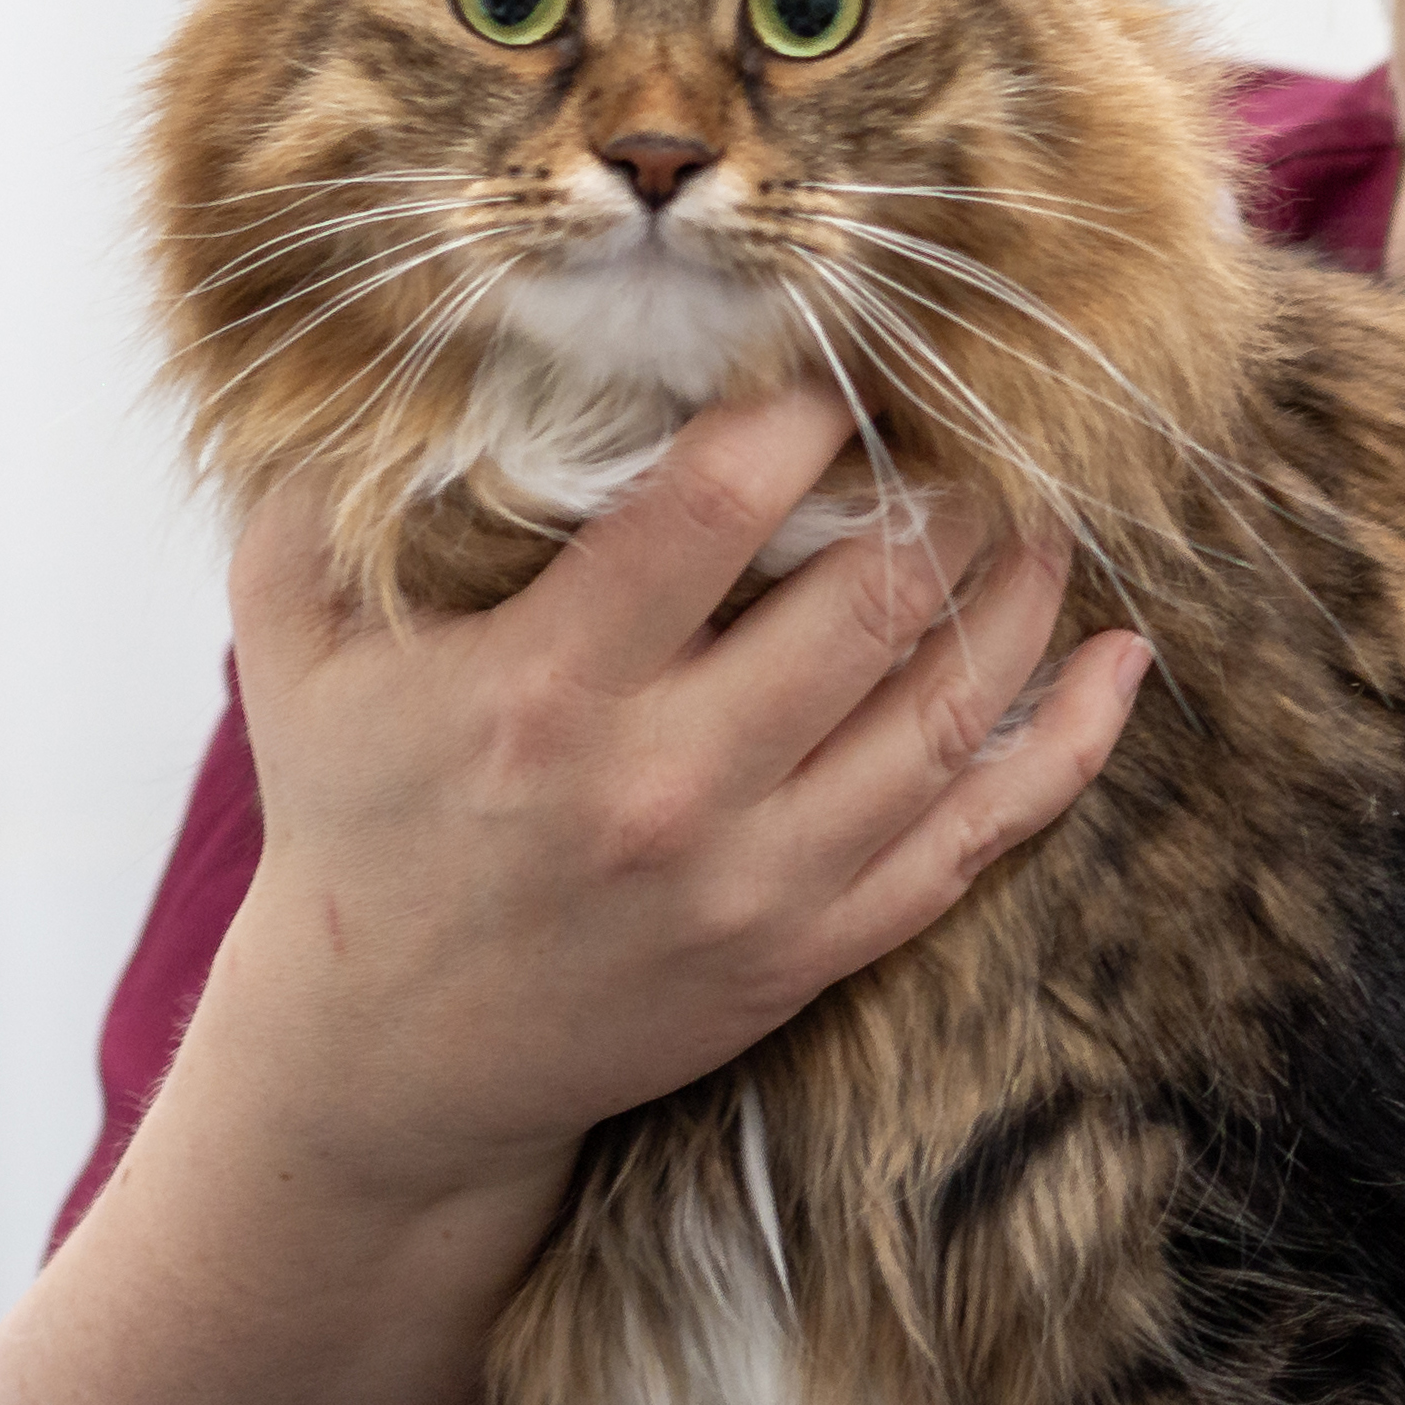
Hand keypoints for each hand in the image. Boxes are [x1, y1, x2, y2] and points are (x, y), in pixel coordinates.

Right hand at [205, 383, 1150, 1205]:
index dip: (801, 412)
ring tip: (1042, 514)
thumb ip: (320, 493)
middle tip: (967, 426)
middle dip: (943, 489)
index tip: (835, 359)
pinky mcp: (809, 950)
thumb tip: (384, 337)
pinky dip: (1064, 747)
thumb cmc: (351, 819)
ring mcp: (754, 880)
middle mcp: (664, 788)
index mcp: (543, 691)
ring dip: (1020, 594)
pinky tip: (1113, 665)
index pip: (713, 508)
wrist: (385, 1067)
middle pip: (869, 600)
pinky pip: (976, 839)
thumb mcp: (291, 645)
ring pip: (947, 711)